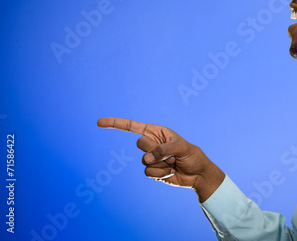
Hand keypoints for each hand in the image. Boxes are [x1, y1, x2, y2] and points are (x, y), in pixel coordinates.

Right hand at [97, 117, 224, 201]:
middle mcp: (151, 144)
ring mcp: (150, 158)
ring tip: (173, 163)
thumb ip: (163, 150)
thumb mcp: (181, 147)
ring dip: (161, 164)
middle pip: (140, 145)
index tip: (99, 122)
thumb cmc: (191, 155)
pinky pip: (148, 173)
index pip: (132, 127)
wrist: (197, 174)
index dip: (115, 123)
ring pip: (144, 161)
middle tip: (170, 153)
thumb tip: (147, 158)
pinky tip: (170, 172)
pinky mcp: (152, 171)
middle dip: (155, 149)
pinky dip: (161, 173)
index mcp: (156, 132)